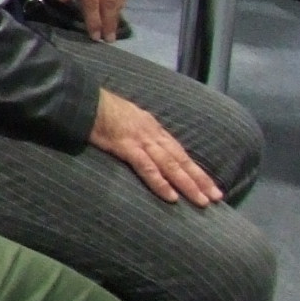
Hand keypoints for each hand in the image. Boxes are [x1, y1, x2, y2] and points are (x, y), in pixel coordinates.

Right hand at [89, 88, 222, 206]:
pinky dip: (160, 182)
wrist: (83, 99)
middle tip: (216, 197)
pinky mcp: (126, 146)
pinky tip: (171, 196)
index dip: (194, 169)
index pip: (179, 152)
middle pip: (180, 160)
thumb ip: (138, 132)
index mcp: (153, 128)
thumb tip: (146, 145)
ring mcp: (141, 140)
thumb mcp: (127, 118)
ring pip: (170, 165)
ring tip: (201, 201)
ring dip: (187, 184)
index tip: (209, 185)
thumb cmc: (100, 109)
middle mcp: (152, 134)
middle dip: (199, 179)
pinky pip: (146, 167)